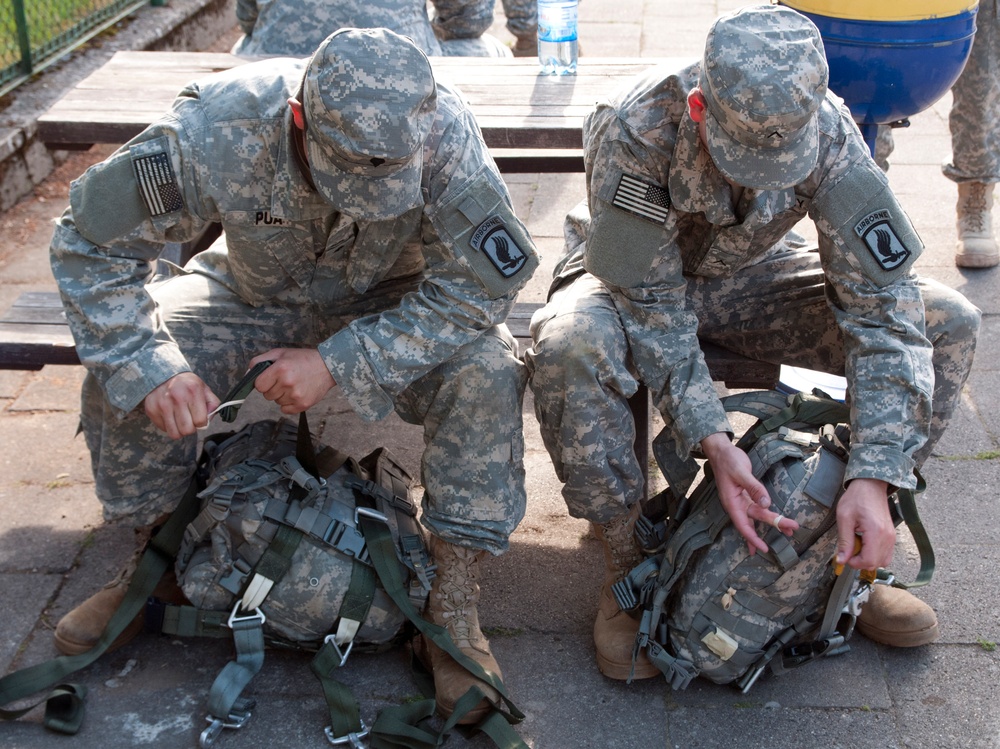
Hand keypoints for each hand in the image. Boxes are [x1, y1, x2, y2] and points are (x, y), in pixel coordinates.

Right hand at [144, 372, 220, 438]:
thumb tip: (208, 420)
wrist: (163, 375)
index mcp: (193, 391)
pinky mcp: (152, 410)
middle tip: (189, 420)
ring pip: (174, 434)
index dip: (202, 423)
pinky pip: (164, 429)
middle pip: (187, 430)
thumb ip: (213, 404)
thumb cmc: (187, 385)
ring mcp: (162, 404)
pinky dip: (169, 426)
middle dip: (191, 428)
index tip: (199, 418)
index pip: (200, 421)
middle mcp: (177, 397)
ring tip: (180, 420)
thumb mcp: (204, 389)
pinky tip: (171, 416)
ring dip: (179, 430)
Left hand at [249, 348, 334, 413]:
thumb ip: (259, 361)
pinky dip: (289, 404)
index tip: (271, 377)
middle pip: (267, 395)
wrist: (327, 367)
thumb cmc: (303, 359)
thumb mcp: (280, 353)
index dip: (263, 382)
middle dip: (273, 388)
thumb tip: (247, 376)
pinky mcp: (302, 405)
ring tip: (294, 385)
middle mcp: (288, 383)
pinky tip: (297, 393)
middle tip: (286, 379)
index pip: (259, 386)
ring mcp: (296, 396)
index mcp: (280, 369)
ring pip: (276, 402)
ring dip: (282, 395)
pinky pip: (285, 410)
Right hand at [701, 432, 798, 554]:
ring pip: (758, 515)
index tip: (764, 548)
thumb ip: (754, 488)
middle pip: (755, 519)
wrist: (721, 451)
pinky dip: (766, 514)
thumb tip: (766, 504)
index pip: (743, 525)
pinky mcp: (746, 495)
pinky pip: (757, 508)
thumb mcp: (741, 472)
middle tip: (791, 529)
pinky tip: (774, 520)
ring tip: (788, 530)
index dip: (753, 538)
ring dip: (772, 522)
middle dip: (773, 524)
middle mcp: (736, 505)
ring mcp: (741, 501)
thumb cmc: (727, 461)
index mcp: (731, 502)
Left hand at [834, 478, 895, 569]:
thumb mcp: (844, 518)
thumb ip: (844, 541)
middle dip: (860, 561)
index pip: (868, 561)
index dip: (854, 563)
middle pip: (876, 563)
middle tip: (850, 549)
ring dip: (868, 558)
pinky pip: (886, 554)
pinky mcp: (892, 536)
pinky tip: (865, 543)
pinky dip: (875, 554)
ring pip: (882, 561)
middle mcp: (888, 537)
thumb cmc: (856, 498)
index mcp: (876, 532)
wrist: (871, 486)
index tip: (845, 555)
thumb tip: (841, 560)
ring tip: (857, 545)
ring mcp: (892, 537)